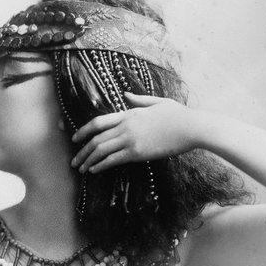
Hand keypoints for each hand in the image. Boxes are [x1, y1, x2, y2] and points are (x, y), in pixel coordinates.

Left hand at [71, 93, 198, 172]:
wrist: (191, 127)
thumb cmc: (178, 115)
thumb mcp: (157, 102)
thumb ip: (139, 99)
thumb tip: (125, 95)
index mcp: (128, 113)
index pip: (98, 122)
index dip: (83, 130)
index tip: (74, 138)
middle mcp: (125, 126)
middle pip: (95, 139)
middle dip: (82, 151)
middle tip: (74, 161)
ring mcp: (130, 139)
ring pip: (100, 150)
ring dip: (88, 161)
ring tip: (81, 169)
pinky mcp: (137, 152)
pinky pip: (113, 160)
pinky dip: (101, 166)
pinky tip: (94, 171)